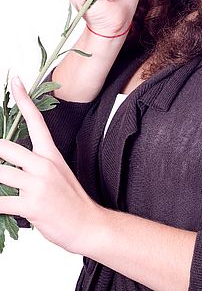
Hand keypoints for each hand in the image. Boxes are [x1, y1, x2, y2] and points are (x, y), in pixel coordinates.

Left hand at [0, 77, 100, 253]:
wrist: (88, 224)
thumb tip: (9, 164)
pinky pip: (0, 201)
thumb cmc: (71, 201)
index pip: (36, 120)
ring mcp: (37, 184)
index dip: (24, 99)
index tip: (15, 81)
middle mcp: (43, 165)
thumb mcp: (57, 174)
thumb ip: (34, 165)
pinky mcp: (31, 205)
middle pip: (5, 147)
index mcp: (50, 154)